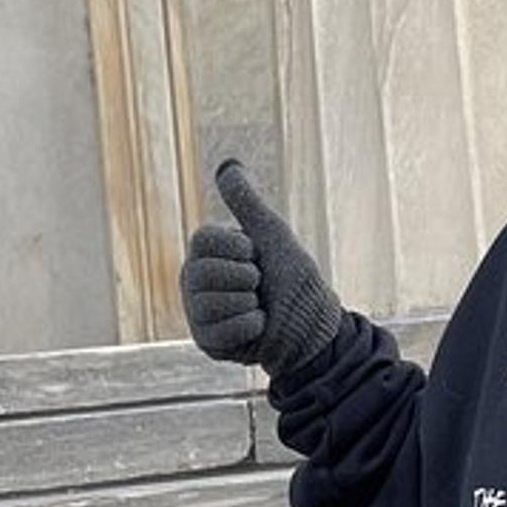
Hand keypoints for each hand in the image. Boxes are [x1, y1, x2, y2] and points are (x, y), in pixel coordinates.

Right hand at [179, 160, 342, 375]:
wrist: (313, 324)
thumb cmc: (294, 279)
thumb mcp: (271, 233)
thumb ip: (245, 202)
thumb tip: (228, 165)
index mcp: (205, 253)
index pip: (203, 240)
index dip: (238, 247)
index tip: (255, 254)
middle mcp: (194, 281)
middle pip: (204, 272)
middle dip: (246, 278)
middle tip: (260, 285)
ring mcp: (198, 312)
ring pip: (211, 304)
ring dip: (249, 304)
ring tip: (258, 306)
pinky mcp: (206, 340)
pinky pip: (222, 330)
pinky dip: (251, 328)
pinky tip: (258, 328)